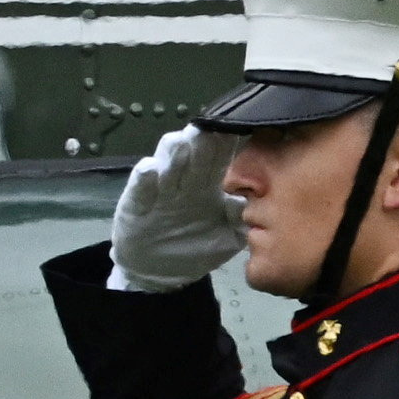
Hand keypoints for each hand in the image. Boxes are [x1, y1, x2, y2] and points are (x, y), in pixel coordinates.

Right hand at [109, 124, 242, 287]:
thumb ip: (242, 219)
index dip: (228, 145)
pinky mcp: (136, 205)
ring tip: (179, 142)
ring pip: (166, 167)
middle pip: (194, 157)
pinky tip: (149, 169)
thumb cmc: (195, 247)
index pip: (219, 160)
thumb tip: (263, 200)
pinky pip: (140, 190)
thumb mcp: (226, 238)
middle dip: (203, 143)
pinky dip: (144, 179)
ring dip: (172, 154)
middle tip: (211, 127)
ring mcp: (159, 191)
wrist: (158, 270)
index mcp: (208, 186)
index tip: (241, 127)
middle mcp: (184, 182)